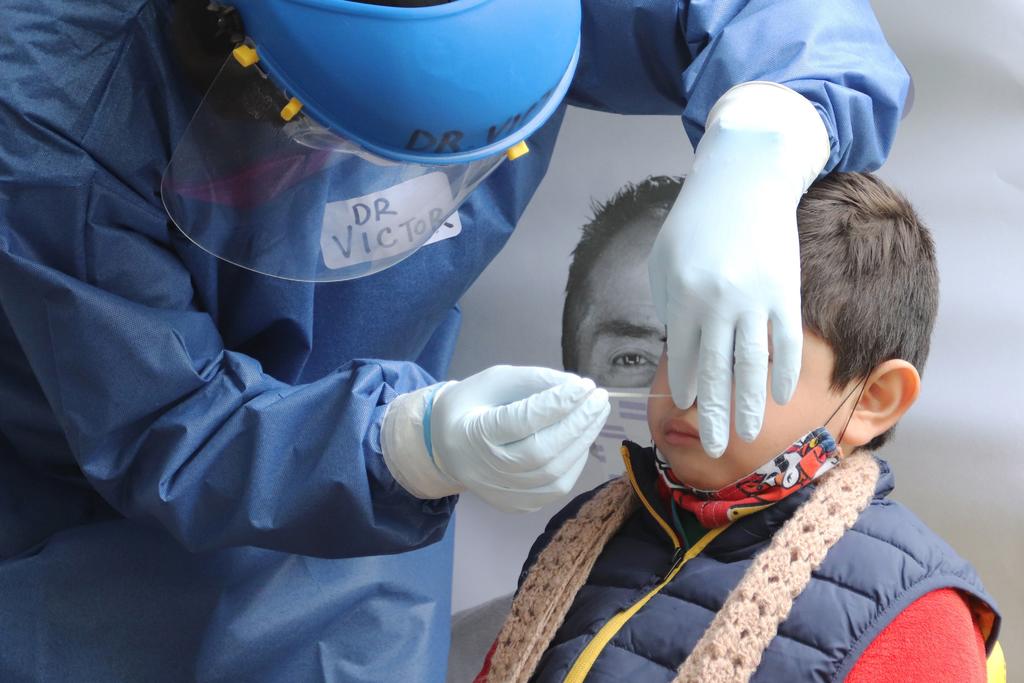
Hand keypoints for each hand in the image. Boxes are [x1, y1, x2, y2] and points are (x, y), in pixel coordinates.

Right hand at [381, 366, 609, 511]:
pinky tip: (582, 437)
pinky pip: (557, 486)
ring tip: (597, 413)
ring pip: (555, 474)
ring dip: (583, 441)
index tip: (585, 385)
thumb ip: (534, 380)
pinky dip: (576, 461)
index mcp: (474, 435)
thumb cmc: (472, 406)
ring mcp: (503, 494)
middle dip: (578, 423)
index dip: (557, 404)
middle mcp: (487, 471)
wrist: (447, 447)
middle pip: (542, 452)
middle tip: (599, 397)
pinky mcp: (518, 505)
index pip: (522, 421)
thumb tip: (578, 386)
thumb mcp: (494, 381)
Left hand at [648, 82, 829, 456]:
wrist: (746, 178)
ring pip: (753, 365)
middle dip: (713, 415)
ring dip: (751, 405)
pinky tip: (781, 396)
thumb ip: (670, 304)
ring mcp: (756, 298)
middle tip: (713, 449)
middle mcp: (719, 303)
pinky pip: (788, 341)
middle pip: (717, 372)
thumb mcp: (665, 259)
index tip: (684, 414)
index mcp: (684, 297)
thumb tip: (679, 346)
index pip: (684, 358)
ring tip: (748, 436)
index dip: (685, 389)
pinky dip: (785, 372)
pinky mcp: (786, 290)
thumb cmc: (696, 220)